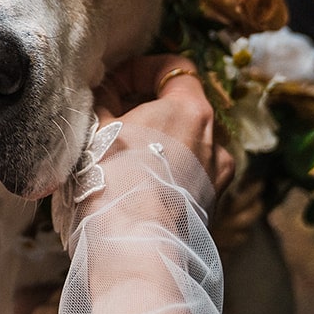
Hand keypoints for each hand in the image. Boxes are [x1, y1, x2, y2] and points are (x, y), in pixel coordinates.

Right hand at [95, 54, 231, 196]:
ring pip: (187, 141)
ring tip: (123, 152)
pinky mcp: (210, 202)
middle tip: (111, 117)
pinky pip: (190, 173)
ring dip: (158, 139)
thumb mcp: (97, 127)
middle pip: (181, 105)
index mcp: (190, 108)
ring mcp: (216, 173)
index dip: (140, 70)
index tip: (114, 84)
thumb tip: (106, 88)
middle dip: (146, 106)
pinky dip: (169, 168)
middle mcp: (213, 137)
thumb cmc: (113, 180)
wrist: (132, 245)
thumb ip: (104, 98)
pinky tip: (139, 182)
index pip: (174, 68)